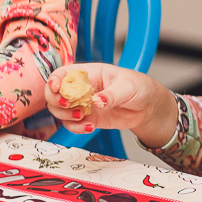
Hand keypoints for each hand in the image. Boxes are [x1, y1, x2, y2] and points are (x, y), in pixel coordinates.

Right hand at [45, 64, 176, 147]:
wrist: (147, 107)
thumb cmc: (138, 87)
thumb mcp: (127, 87)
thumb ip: (111, 95)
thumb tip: (96, 102)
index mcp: (89, 73)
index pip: (63, 73)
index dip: (54, 80)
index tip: (56, 88)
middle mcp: (82, 88)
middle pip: (54, 93)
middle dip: (56, 101)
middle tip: (69, 106)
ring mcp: (83, 104)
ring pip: (59, 111)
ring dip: (65, 116)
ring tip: (83, 117)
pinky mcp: (88, 119)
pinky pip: (72, 125)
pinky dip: (76, 128)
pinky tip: (90, 127)